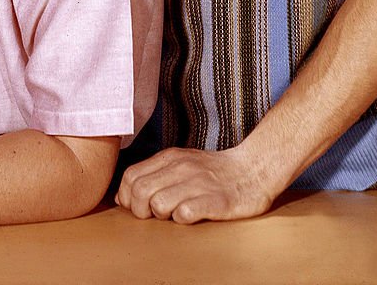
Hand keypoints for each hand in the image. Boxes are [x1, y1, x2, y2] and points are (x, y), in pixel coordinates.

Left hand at [115, 145, 278, 223]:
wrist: (253, 169)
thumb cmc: (212, 172)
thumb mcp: (180, 164)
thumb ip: (153, 175)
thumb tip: (123, 198)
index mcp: (170, 157)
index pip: (130, 177)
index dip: (128, 197)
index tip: (138, 207)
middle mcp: (181, 167)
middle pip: (140, 192)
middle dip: (141, 210)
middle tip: (155, 216)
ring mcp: (198, 183)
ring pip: (158, 203)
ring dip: (161, 215)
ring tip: (174, 214)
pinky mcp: (215, 200)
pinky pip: (185, 214)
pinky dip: (182, 219)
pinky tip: (191, 216)